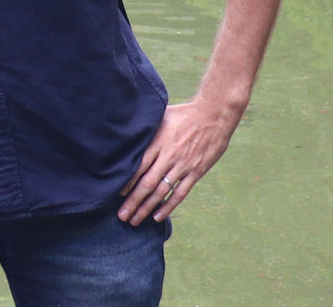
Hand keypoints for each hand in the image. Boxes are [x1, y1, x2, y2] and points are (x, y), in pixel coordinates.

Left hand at [118, 97, 243, 224]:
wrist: (215, 115)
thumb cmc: (185, 113)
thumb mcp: (161, 116)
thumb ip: (146, 128)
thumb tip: (126, 131)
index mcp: (158, 142)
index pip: (138, 166)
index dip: (127, 182)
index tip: (117, 194)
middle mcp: (169, 156)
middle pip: (147, 183)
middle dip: (133, 201)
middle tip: (121, 215)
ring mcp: (183, 166)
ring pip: (162, 191)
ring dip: (147, 207)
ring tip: (135, 220)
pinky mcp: (196, 172)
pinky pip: (180, 192)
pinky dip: (168, 205)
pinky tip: (158, 216)